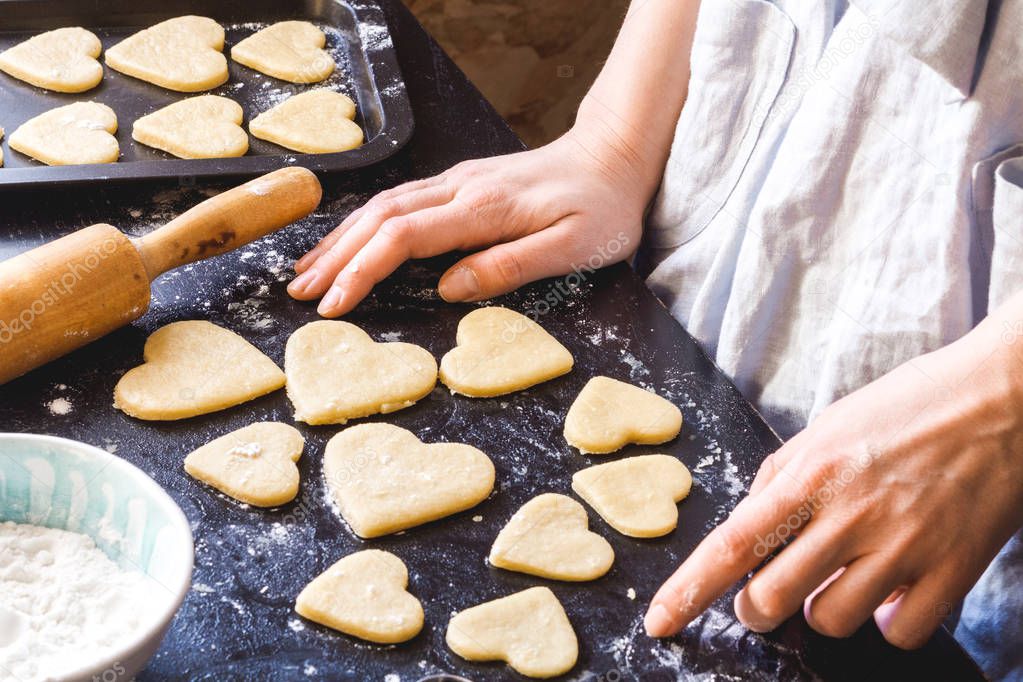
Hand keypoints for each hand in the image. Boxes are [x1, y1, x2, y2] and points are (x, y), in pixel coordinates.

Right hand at [287, 128, 650, 316]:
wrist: (614, 155)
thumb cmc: (602, 208)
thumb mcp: (572, 248)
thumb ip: (509, 266)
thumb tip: (447, 287)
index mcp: (484, 208)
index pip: (404, 237)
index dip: (362, 270)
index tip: (335, 303)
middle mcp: (461, 188)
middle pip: (380, 218)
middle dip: (335, 257)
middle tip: (301, 294)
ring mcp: (458, 180)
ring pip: (383, 204)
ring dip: (342, 238)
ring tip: (309, 270)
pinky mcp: (462, 182)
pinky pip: (399, 200)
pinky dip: (365, 223)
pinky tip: (351, 239)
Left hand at [644, 319, 1022, 648]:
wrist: (1003, 395)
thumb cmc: (910, 406)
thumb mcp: (829, 425)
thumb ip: (783, 474)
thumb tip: (749, 521)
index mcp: (810, 472)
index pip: (731, 544)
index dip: (688, 590)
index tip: (659, 621)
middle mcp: (849, 513)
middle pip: (770, 598)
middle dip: (757, 607)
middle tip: (767, 593)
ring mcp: (902, 544)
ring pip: (829, 621)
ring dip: (822, 610)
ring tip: (842, 576)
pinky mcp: (953, 569)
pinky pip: (899, 633)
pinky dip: (888, 621)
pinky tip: (891, 590)